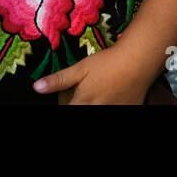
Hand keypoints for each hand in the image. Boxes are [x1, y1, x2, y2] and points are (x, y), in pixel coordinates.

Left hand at [31, 44, 157, 103]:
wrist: (139, 60)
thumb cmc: (109, 62)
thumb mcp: (81, 68)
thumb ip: (59, 80)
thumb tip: (37, 87)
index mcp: (83, 102)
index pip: (66, 111)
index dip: (63, 106)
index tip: (66, 102)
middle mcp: (97, 111)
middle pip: (79, 112)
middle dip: (76, 105)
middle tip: (81, 97)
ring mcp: (112, 112)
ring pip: (97, 115)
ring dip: (91, 106)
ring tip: (94, 97)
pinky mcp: (126, 112)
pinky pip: (112, 113)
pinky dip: (108, 106)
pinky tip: (108, 99)